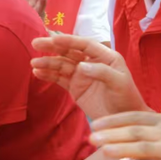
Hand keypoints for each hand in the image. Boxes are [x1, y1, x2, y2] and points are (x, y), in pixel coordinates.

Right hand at [31, 34, 148, 119]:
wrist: (123, 120)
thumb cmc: (126, 99)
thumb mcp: (119, 83)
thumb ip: (102, 72)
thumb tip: (81, 66)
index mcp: (105, 56)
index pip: (84, 44)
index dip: (69, 41)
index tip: (53, 39)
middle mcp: (91, 62)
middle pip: (69, 51)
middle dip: (52, 47)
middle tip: (36, 43)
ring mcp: (81, 75)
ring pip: (61, 64)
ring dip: (47, 63)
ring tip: (33, 63)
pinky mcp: (75, 87)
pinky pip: (59, 78)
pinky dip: (48, 75)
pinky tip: (37, 73)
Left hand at [90, 112, 160, 159]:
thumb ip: (151, 129)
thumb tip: (123, 130)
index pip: (133, 117)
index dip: (112, 120)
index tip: (95, 124)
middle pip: (134, 131)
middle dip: (110, 135)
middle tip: (91, 139)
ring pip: (143, 148)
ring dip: (121, 149)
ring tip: (103, 152)